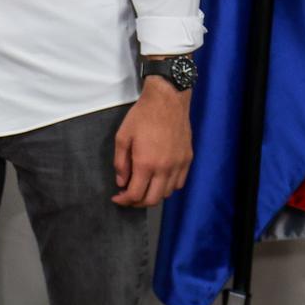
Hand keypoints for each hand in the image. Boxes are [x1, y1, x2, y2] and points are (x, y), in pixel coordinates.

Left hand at [112, 75, 192, 206]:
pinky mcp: (188, 160)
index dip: (124, 201)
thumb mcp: (122, 137)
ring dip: (153, 195)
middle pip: (153, 199)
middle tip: (128, 197)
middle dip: (138, 203)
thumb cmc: (141, 117)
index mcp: (146, 163)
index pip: (136, 194)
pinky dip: (168, 187)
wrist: (167, 101)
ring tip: (142, 187)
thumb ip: (120, 163)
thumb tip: (121, 182)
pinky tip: (158, 180)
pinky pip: (179, 183)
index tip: (117, 199)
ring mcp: (179, 165)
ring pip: (167, 193)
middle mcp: (165, 169)